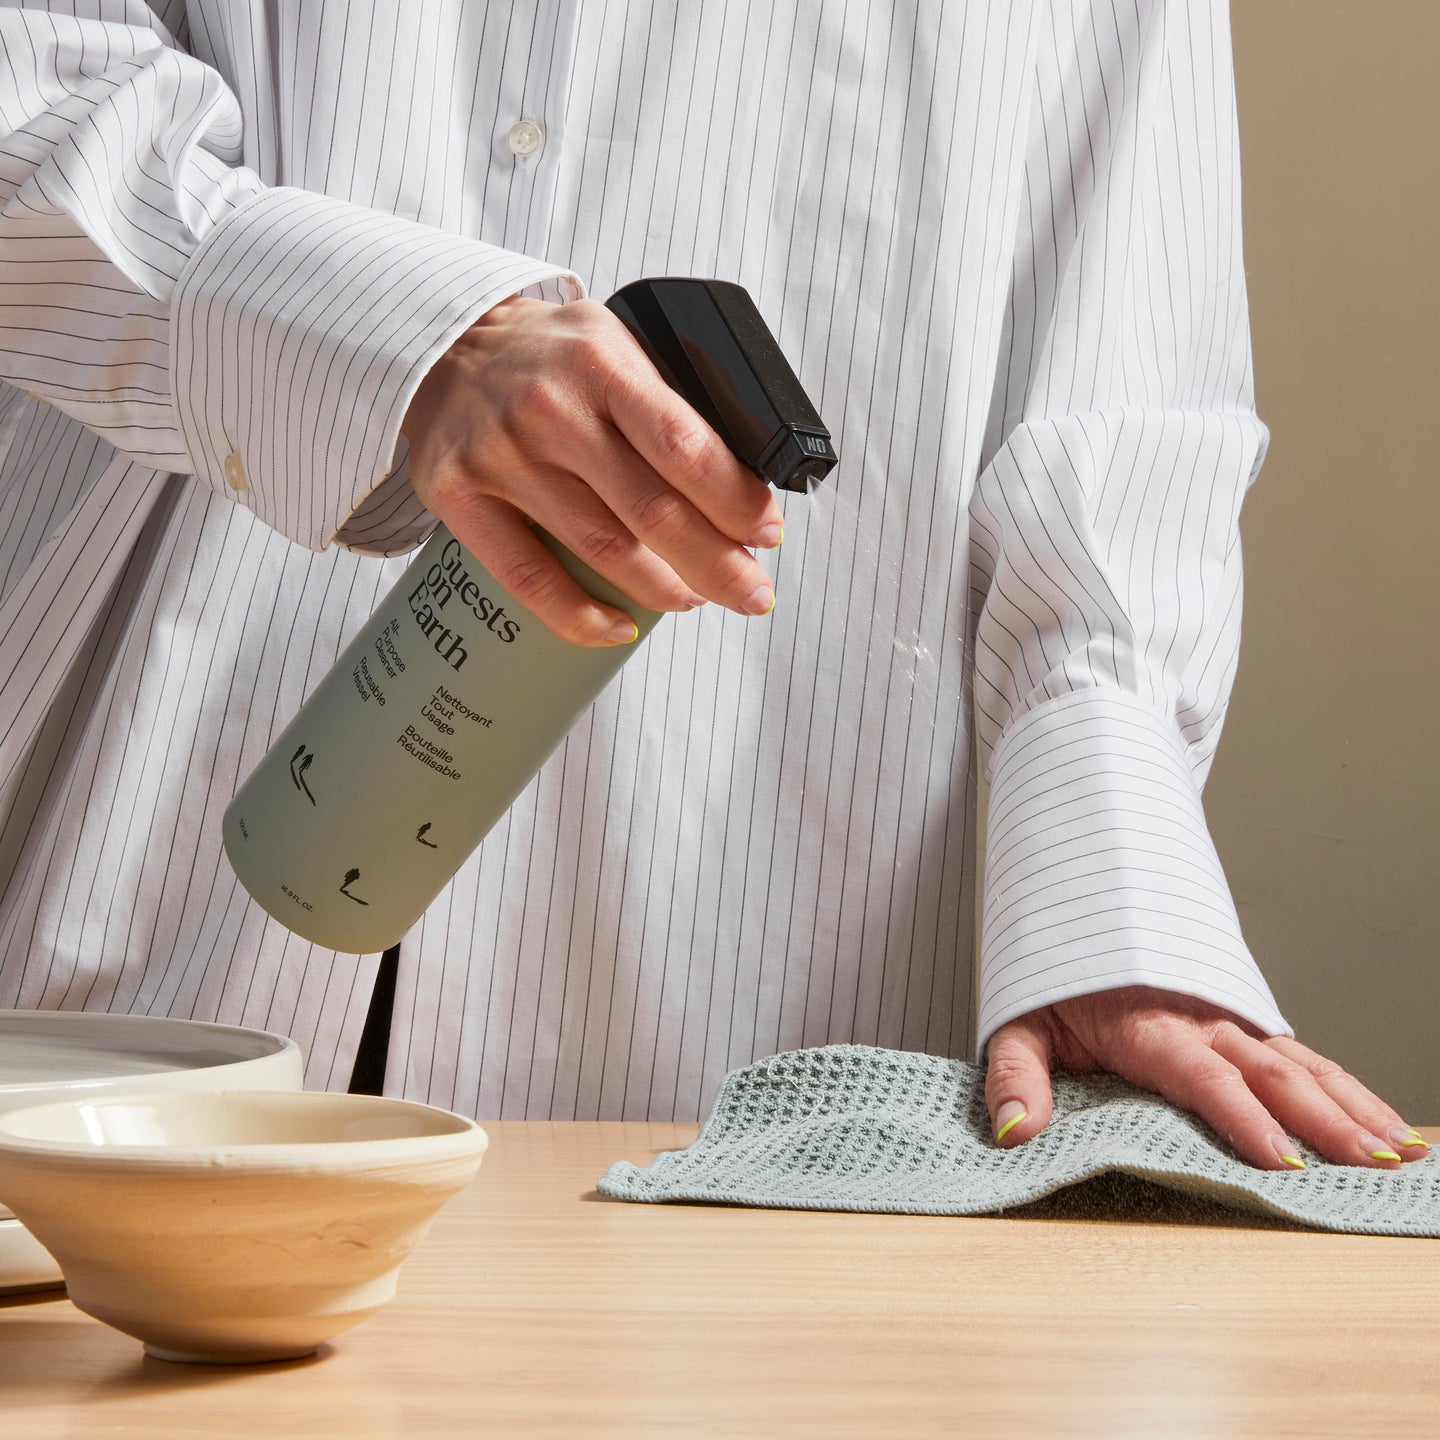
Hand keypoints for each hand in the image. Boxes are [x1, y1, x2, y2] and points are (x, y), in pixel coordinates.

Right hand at [401, 295, 784, 645]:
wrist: (440, 349)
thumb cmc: (549, 359)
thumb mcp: (614, 347)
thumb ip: (666, 402)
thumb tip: (741, 485)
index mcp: (601, 364)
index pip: (684, 448)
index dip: (734, 502)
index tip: (765, 533)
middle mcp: (550, 409)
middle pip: (652, 511)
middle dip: (717, 564)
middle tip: (751, 593)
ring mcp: (501, 457)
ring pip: (602, 550)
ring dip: (662, 589)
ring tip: (694, 598)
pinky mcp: (459, 498)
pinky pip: (529, 577)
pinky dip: (580, 615)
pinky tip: (619, 628)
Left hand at [984, 985, 1429, 1169]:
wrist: (1075, 906)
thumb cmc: (1051, 979)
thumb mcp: (1018, 1022)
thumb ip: (1015, 1076)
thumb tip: (1016, 1131)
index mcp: (1146, 1027)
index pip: (1201, 1075)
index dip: (1240, 1116)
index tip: (1281, 1159)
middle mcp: (1199, 1021)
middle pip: (1270, 1072)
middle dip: (1325, 1119)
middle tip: (1372, 1162)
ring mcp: (1229, 1021)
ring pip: (1301, 1063)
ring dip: (1351, 1105)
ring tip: (1399, 1149)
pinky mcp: (1243, 1025)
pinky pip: (1303, 1057)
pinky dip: (1349, 1089)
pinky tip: (1387, 1124)